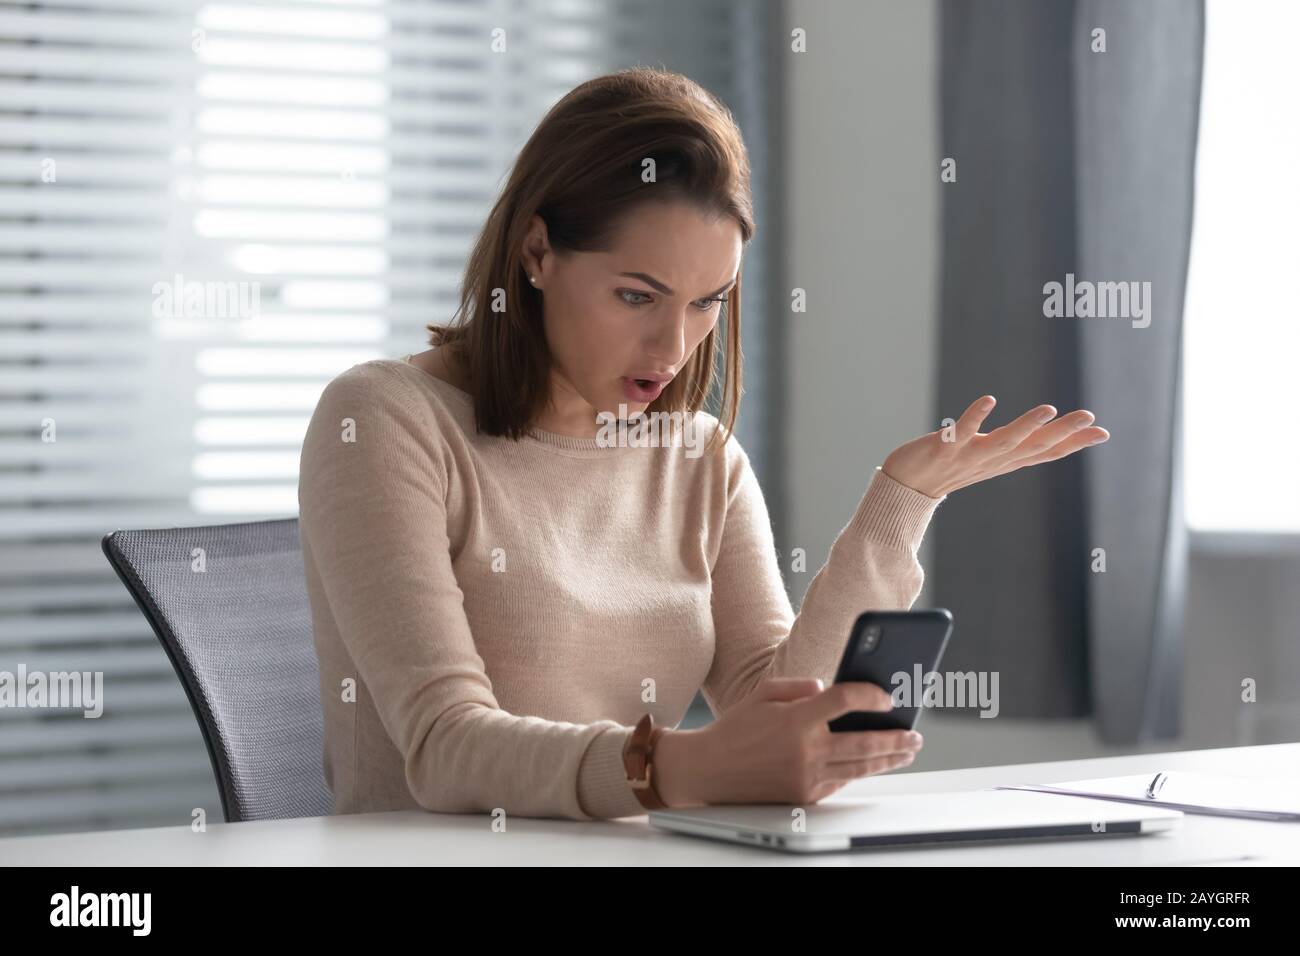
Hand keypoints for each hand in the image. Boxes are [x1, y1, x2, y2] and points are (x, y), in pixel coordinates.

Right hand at [653, 678, 922, 807]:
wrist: (710, 770)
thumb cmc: (736, 729)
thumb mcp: (764, 694)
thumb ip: (799, 686)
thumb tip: (829, 689)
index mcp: (795, 719)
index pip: (844, 701)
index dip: (870, 695)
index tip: (886, 696)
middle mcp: (804, 750)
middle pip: (863, 742)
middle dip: (896, 737)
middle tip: (914, 732)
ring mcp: (806, 776)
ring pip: (860, 767)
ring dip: (889, 759)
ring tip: (907, 750)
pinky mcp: (805, 795)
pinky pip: (842, 782)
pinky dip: (860, 772)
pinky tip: (874, 764)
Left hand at [881, 395, 1108, 497]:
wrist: (906, 487)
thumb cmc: (950, 468)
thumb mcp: (989, 459)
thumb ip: (1017, 446)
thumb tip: (1045, 433)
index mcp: (1003, 462)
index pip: (1044, 453)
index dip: (1073, 443)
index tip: (1102, 431)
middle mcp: (991, 461)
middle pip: (1032, 447)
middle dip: (1062, 433)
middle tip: (1089, 417)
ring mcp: (968, 456)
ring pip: (1003, 443)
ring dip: (1026, 426)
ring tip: (1049, 409)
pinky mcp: (943, 449)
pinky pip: (960, 433)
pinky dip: (974, 418)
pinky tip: (989, 400)